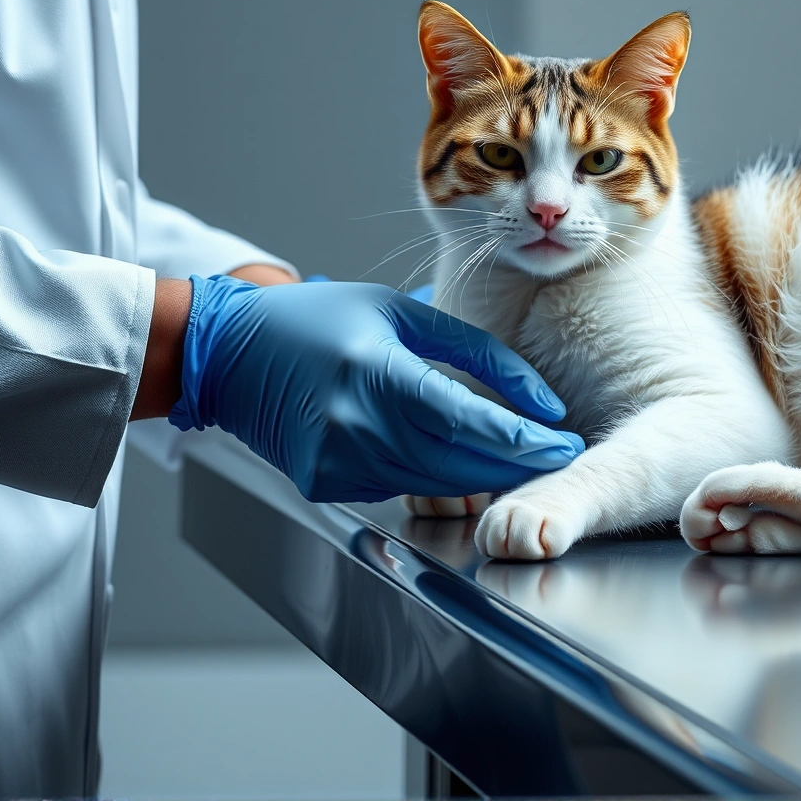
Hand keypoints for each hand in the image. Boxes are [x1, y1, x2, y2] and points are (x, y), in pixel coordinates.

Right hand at [165, 276, 582, 501]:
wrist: (232, 354)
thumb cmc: (322, 321)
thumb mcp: (403, 313)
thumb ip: (479, 354)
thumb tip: (542, 401)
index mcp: (373, 372)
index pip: (466, 421)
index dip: (522, 440)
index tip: (567, 442)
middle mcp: (352, 424)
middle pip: (457, 462)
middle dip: (517, 464)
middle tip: (560, 453)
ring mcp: (335, 461)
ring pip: (435, 484)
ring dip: (483, 475)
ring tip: (522, 457)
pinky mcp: (325, 483)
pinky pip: (400, 486)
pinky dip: (434, 475)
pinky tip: (455, 457)